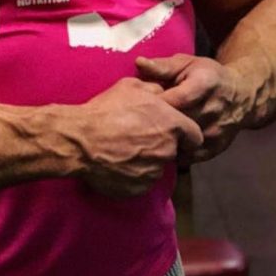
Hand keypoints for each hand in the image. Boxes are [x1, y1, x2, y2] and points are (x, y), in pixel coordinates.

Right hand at [74, 77, 203, 198]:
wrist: (80, 140)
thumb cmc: (106, 110)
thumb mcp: (131, 87)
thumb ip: (155, 90)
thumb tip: (162, 94)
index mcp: (172, 125)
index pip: (195, 136)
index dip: (185, 134)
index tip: (173, 132)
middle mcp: (167, 150)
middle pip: (173, 151)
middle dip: (161, 145)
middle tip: (139, 137)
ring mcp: (153, 172)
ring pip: (156, 167)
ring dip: (146, 160)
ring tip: (123, 150)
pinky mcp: (138, 189)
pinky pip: (141, 182)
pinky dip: (132, 175)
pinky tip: (116, 163)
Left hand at [136, 54, 250, 164]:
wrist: (241, 96)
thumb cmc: (208, 76)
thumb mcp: (187, 64)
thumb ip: (162, 66)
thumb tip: (139, 62)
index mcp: (205, 84)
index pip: (175, 99)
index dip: (154, 103)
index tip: (139, 103)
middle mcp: (213, 110)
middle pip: (176, 122)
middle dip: (155, 121)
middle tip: (139, 119)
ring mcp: (215, 132)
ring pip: (179, 142)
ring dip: (163, 138)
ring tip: (149, 131)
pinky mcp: (215, 149)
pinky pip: (186, 156)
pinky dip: (173, 151)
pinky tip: (164, 142)